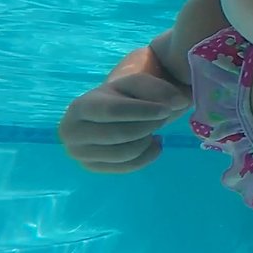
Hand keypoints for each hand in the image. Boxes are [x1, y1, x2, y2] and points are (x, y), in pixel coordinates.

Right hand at [57, 73, 190, 172]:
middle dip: (148, 126)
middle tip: (163, 118)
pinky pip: (126, 167)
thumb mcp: (136, 84)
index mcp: (80, 107)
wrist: (103, 114)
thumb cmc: (120, 97)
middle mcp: (73, 133)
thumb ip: (158, 89)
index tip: (166, 110)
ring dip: (147, 141)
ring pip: (124, 154)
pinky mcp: (91, 168)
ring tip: (154, 129)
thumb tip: (180, 102)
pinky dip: (147, 156)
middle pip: (119, 134)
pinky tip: (154, 143)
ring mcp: (80, 154)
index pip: (113, 111)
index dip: (143, 111)